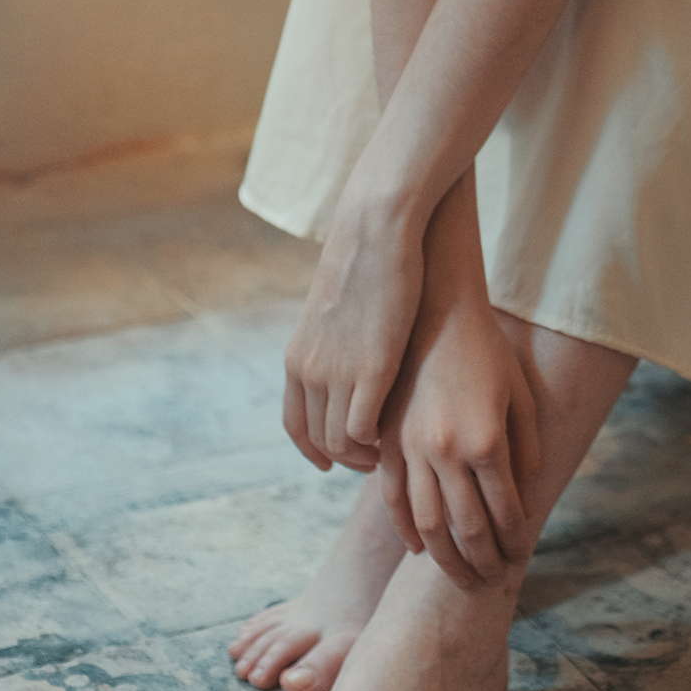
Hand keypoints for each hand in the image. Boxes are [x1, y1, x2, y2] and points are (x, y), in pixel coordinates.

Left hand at [281, 191, 425, 474]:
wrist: (377, 229)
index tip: (333, 461)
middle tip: (374, 458)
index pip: (295, 424)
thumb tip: (350, 353)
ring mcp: (336, 373)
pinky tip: (395, 437)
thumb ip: (338, 339)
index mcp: (298, 357)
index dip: (313, 450)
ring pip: (339, 441)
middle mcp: (309, 371)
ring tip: (387, 452)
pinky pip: (363, 430)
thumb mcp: (338, 308)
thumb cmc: (367, 259)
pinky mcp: (371, 370)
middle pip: (318, 438)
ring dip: (362, 455)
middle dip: (345, 456)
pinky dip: (376, 444)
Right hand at [379, 286, 541, 588]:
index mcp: (487, 441)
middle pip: (466, 528)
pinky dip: (406, 529)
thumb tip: (524, 496)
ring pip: (427, 524)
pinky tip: (419, 549)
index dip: (514, 541)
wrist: (433, 312)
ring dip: (446, 560)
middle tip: (491, 585)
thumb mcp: (520, 396)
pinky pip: (394, 498)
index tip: (520, 557)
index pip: (505, 512)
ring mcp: (412, 449)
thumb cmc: (486, 352)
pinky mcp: (387, 443)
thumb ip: (526, 450)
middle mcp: (447, 453)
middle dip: (483, 563)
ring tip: (462, 580)